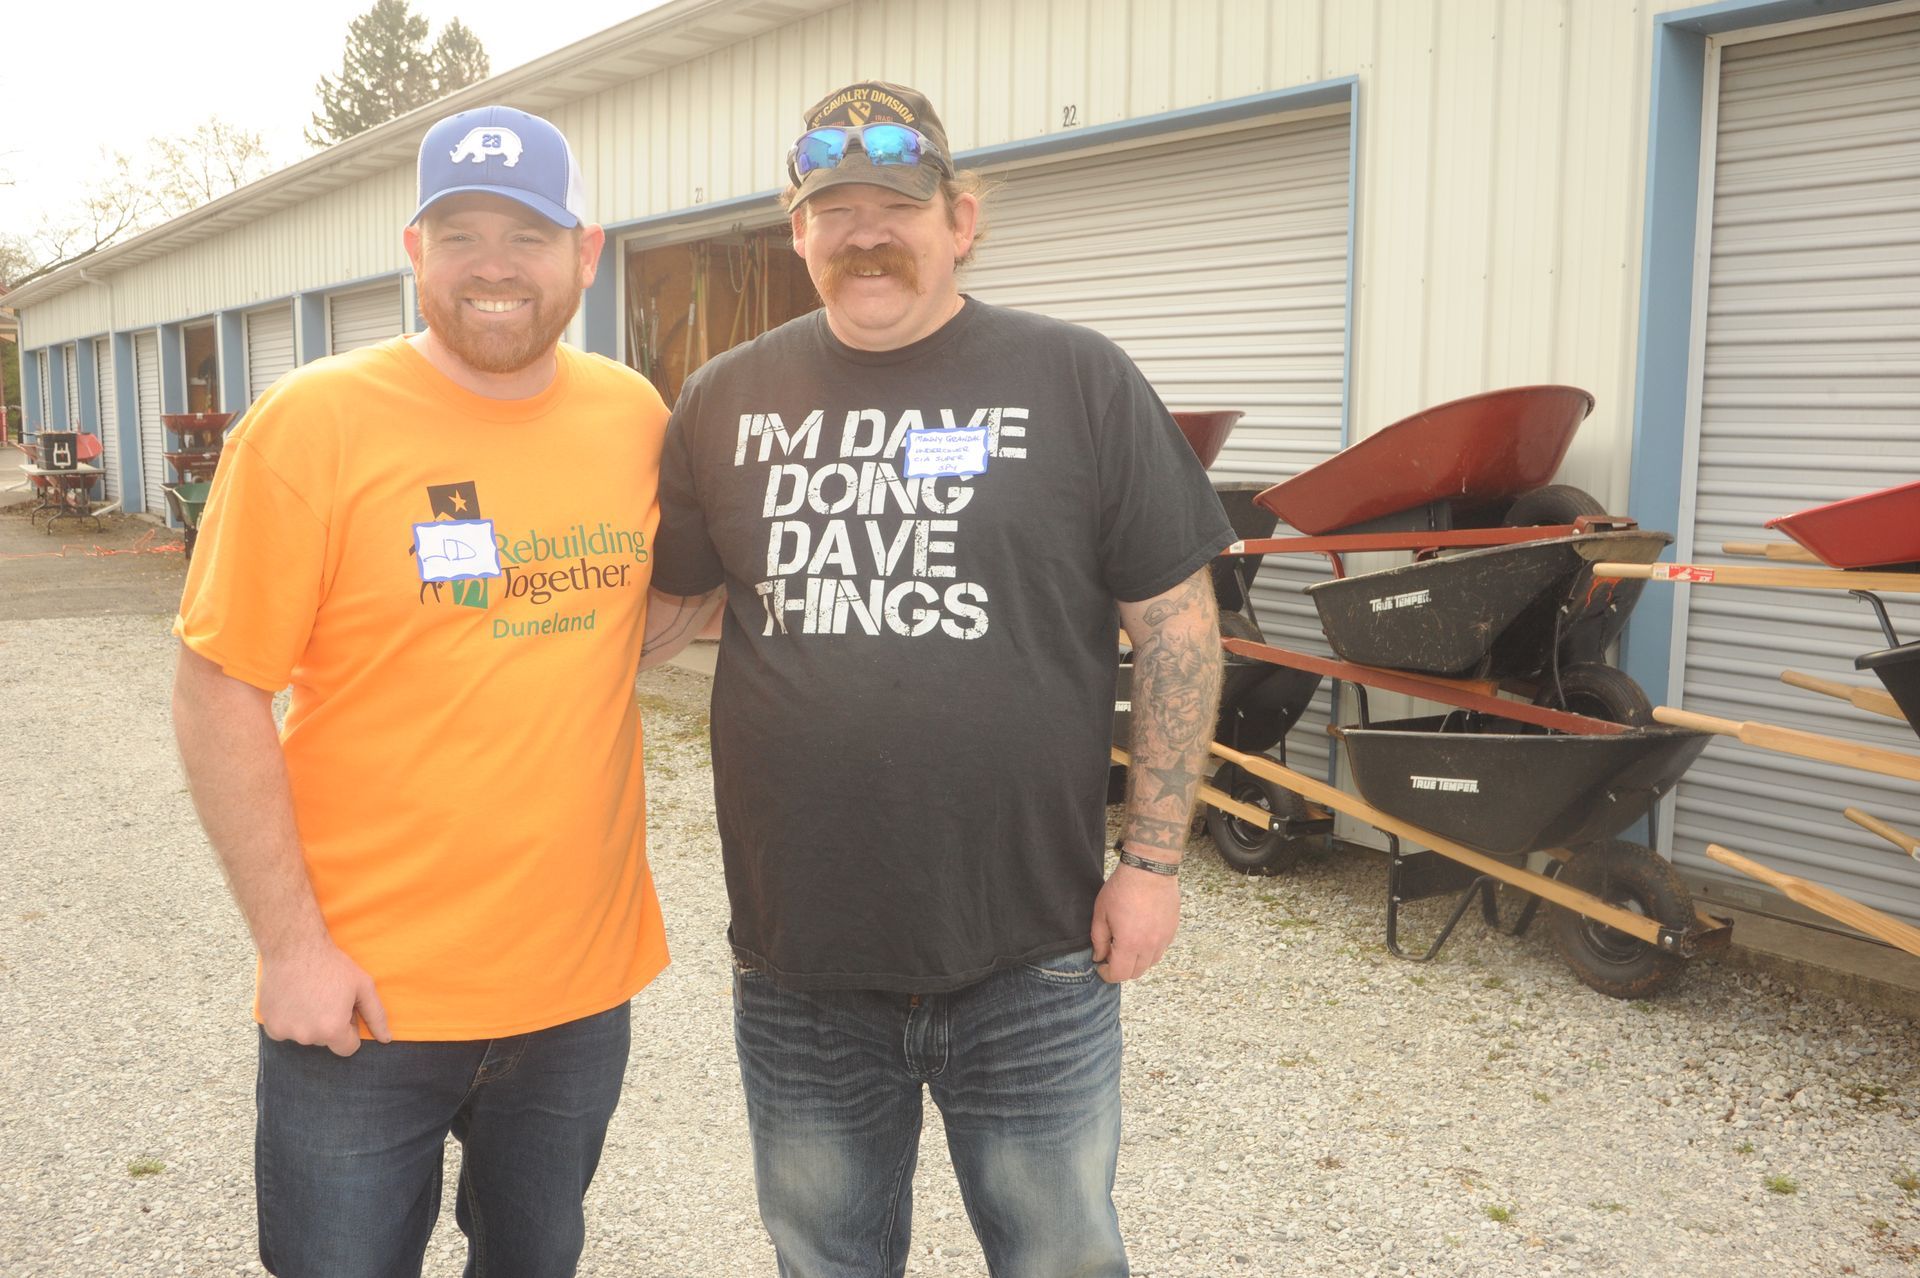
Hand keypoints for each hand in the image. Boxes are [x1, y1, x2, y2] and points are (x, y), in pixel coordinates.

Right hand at [258, 940, 390, 1056]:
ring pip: (305, 1036)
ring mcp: (285, 1032)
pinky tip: (293, 999)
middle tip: (327, 998)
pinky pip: (285, 1031)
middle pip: (326, 1041)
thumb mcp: (363, 987)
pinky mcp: (270, 1026)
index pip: (348, 1048)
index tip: (345, 1010)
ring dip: (309, 1023)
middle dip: (329, 1025)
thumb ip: (376, 1016)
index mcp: (332, 1030)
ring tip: (309, 996)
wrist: (294, 948)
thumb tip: (386, 1039)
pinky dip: (290, 1019)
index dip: (350, 1028)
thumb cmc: (333, 966)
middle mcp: (308, 1036)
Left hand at [1089, 865, 1180, 982]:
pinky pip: (1160, 950)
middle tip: (1110, 955)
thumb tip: (1099, 957)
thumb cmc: (1122, 888)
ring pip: (1150, 963)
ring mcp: (1163, 940)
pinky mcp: (1172, 931)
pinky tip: (1140, 936)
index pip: (1119, 974)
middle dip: (1121, 969)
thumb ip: (1098, 939)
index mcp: (1129, 944)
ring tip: (1126, 945)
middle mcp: (1149, 946)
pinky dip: (1149, 951)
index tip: (1100, 966)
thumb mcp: (1101, 913)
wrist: (1150, 870)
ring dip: (1136, 961)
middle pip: (1135, 973)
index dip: (1107, 975)